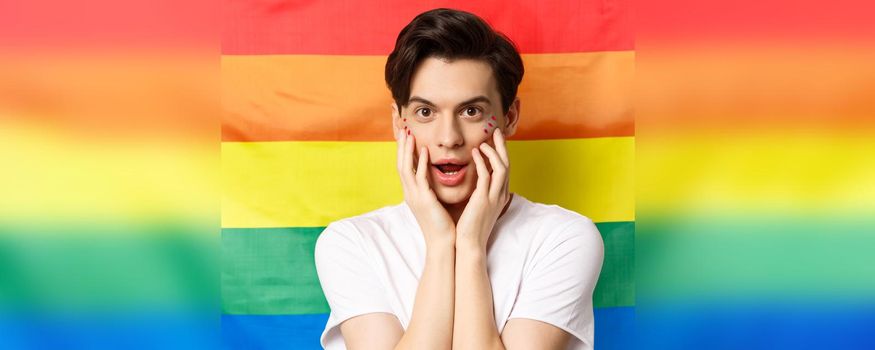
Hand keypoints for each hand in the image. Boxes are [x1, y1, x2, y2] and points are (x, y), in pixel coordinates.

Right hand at [396, 129, 455, 246]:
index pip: (404, 167)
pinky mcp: (424, 200)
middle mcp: (410, 193)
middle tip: (403, 128)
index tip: (406, 136)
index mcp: (412, 194)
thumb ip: (433, 188)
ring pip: (406, 168)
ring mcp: (415, 196)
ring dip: (407, 150)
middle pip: (400, 164)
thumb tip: (438, 176)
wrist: (443, 243)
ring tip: (409, 134)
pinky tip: (424, 150)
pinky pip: (420, 178)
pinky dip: (420, 162)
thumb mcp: (435, 202)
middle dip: (401, 146)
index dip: (404, 151)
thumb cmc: (443, 224)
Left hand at [455, 128, 510, 251]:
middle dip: (502, 147)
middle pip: (507, 164)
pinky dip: (482, 161)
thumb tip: (478, 184)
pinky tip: (475, 152)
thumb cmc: (471, 227)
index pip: (505, 169)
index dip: (501, 153)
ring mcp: (494, 197)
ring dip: (493, 151)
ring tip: (484, 140)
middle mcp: (500, 195)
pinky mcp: (483, 200)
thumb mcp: (480, 207)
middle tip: (496, 131)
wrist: (469, 245)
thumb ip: (481, 194)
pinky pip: (486, 175)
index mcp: (499, 196)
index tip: (495, 140)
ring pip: (501, 167)